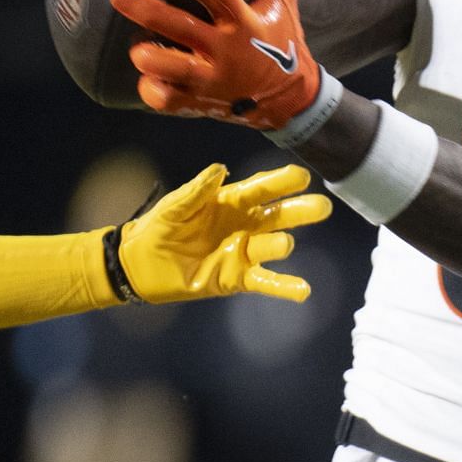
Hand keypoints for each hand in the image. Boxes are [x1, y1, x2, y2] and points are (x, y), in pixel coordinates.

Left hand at [110, 0, 318, 129]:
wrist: (290, 99)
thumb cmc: (281, 37)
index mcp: (244, 21)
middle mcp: (227, 51)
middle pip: (184, 29)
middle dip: (150, 12)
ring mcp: (212, 80)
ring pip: (175, 71)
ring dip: (152, 59)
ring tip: (135, 48)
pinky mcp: (201, 102)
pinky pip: (170, 100)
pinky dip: (154, 91)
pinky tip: (143, 78)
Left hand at [118, 162, 330, 303]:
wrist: (140, 265)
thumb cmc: (158, 228)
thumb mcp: (175, 206)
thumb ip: (197, 191)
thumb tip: (219, 169)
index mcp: (229, 202)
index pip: (260, 189)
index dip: (281, 182)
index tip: (302, 176)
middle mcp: (243, 225)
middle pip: (277, 216)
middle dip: (298, 211)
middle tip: (321, 207)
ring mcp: (242, 252)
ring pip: (271, 246)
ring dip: (279, 244)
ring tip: (283, 243)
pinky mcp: (237, 278)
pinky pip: (265, 281)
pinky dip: (284, 287)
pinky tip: (303, 291)